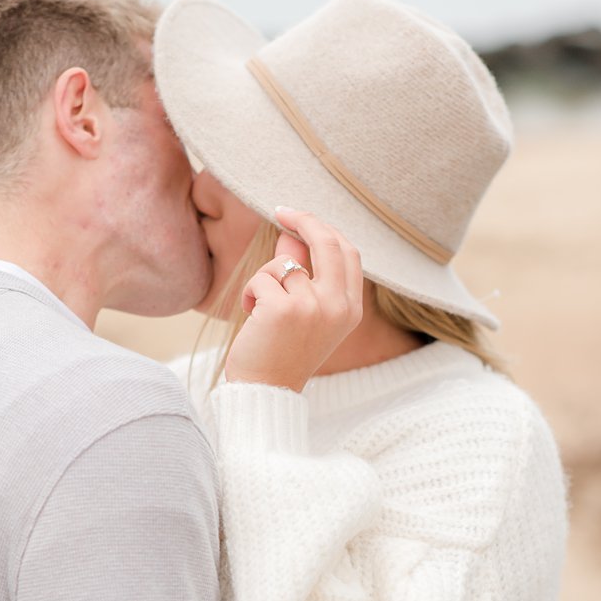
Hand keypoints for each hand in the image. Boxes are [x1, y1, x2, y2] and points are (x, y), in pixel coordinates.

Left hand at [223, 207, 364, 392]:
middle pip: (327, 243)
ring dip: (264, 277)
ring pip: (284, 263)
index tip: (300, 217)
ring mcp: (312, 307)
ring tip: (259, 305)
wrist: (267, 390)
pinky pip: (261, 278)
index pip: (348, 252)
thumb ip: (303, 274)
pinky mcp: (283, 309)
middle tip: (281, 211)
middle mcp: (338, 307)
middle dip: (303, 220)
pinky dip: (250, 292)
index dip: (324, 228)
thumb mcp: (303, 311)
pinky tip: (251, 315)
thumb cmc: (282, 351)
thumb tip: (291, 234)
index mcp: (350, 309)